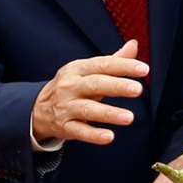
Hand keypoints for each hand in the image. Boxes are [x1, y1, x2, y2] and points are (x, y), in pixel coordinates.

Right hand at [31, 41, 145, 146]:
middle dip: (117, 86)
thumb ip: (112, 61)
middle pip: (95, 84)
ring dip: (109, 113)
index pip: (103, 64)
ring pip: (88, 109)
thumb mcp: (87, 71)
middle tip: (137, 89)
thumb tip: (134, 45)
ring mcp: (66, 107)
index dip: (124, 66)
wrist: (38, 109)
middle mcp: (71, 86)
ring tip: (129, 117)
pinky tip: (109, 137)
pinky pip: (80, 131)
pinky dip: (94, 135)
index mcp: (78, 69)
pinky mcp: (64, 127)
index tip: (143, 69)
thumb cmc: (71, 87)